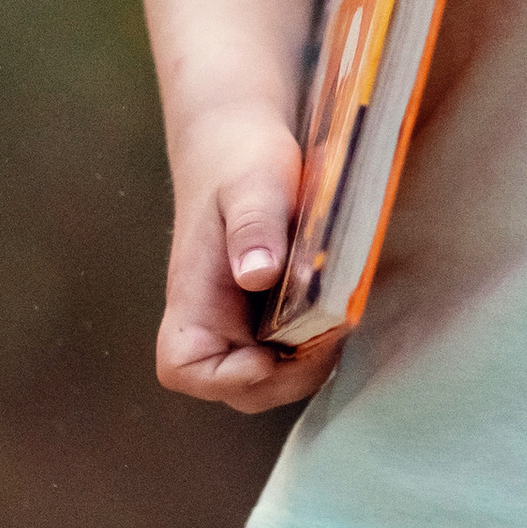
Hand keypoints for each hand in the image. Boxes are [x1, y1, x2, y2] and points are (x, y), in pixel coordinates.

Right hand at [156, 100, 345, 410]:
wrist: (239, 139)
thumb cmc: (239, 158)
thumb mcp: (253, 183)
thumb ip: (255, 226)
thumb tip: (259, 275)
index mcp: (193, 296)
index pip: (182, 367)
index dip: (222, 378)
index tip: (265, 354)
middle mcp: (214, 319)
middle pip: (240, 387)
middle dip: (288, 377)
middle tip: (329, 334)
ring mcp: (242, 320)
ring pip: (272, 377)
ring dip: (309, 363)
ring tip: (341, 322)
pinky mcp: (272, 314)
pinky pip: (292, 350)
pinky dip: (319, 344)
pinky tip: (343, 311)